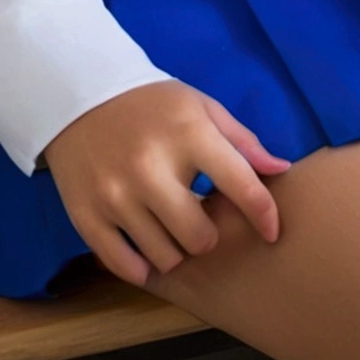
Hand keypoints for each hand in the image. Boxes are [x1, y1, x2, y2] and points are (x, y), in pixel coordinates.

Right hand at [43, 80, 289, 286]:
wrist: (78, 93)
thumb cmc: (151, 105)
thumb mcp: (200, 108)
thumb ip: (241, 141)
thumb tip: (281, 170)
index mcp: (187, 135)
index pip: (241, 187)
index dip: (264, 215)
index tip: (271, 231)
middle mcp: (151, 168)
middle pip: (199, 238)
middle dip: (206, 235)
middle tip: (197, 219)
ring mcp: (115, 195)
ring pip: (165, 257)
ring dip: (174, 249)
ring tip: (168, 227)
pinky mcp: (87, 215)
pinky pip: (125, 266)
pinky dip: (141, 266)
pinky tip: (144, 247)